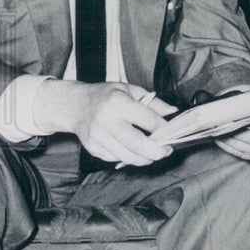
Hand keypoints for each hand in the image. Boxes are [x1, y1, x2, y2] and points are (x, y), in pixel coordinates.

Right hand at [35, 80, 175, 165]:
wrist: (75, 105)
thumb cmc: (107, 95)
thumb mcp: (131, 90)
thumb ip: (154, 102)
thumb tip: (174, 111)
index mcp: (118, 102)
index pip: (147, 120)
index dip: (163, 129)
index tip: (172, 134)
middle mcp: (106, 120)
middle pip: (137, 143)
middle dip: (156, 152)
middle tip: (166, 152)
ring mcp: (97, 136)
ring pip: (127, 156)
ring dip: (144, 159)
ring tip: (153, 154)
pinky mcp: (92, 148)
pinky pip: (115, 158)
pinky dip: (128, 158)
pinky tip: (134, 152)